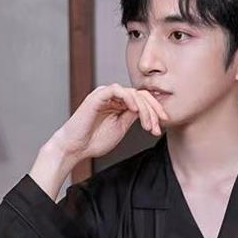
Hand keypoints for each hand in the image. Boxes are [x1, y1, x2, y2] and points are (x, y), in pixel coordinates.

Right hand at [51, 82, 169, 162]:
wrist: (76, 147)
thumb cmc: (94, 140)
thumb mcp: (121, 128)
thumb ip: (132, 118)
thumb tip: (149, 113)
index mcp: (120, 104)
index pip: (142, 101)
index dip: (155, 111)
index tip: (161, 127)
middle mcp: (114, 97)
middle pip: (141, 95)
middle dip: (154, 110)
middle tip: (159, 127)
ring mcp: (106, 95)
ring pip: (133, 93)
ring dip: (144, 109)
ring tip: (148, 125)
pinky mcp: (98, 95)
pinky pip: (117, 90)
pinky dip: (129, 98)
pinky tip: (135, 110)